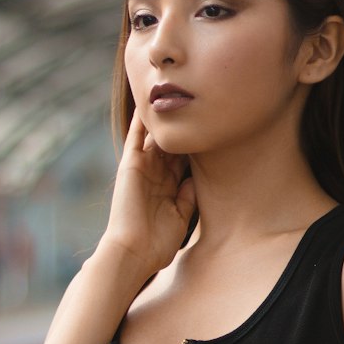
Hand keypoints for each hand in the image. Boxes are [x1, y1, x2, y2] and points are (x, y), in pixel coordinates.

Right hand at [102, 105, 196, 272]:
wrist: (133, 252)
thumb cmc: (157, 244)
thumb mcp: (181, 217)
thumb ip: (188, 196)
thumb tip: (197, 177)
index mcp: (169, 188)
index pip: (184, 159)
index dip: (196, 143)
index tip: (212, 127)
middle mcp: (155, 174)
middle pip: (172, 143)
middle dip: (183, 125)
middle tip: (198, 100)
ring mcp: (143, 168)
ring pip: (156, 136)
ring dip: (164, 117)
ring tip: (175, 90)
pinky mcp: (131, 165)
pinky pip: (136, 136)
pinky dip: (141, 120)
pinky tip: (150, 100)